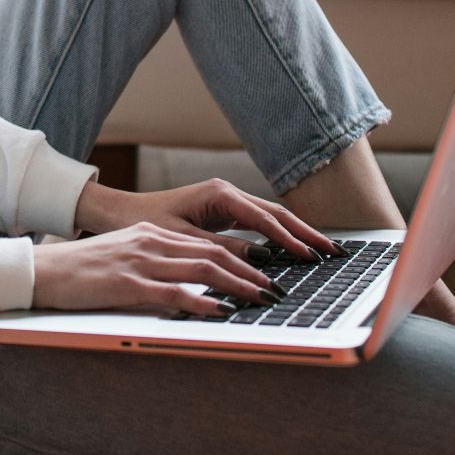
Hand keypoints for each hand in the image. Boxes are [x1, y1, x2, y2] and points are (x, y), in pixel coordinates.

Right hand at [32, 221, 283, 314]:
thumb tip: (185, 283)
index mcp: (150, 234)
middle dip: (250, 272)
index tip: (264, 273)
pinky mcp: (127, 284)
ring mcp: (140, 262)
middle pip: (212, 254)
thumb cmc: (78, 271)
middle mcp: (150, 241)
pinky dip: (202, 301)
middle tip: (275, 289)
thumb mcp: (122, 257)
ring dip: (237, 286)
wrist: (41, 271)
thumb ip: (153, 263)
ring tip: (261, 299)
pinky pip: (174, 292)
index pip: (206, 244)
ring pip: (202, 269)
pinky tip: (221, 311)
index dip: (240, 258)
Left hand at [74, 178, 343, 262]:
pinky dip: (279, 236)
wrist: (120, 213)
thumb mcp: (183, 240)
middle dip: (306, 233)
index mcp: (219, 194)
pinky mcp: (223, 212)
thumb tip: (260, 261)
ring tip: (324, 252)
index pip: (265, 219)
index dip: (289, 240)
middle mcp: (227, 193)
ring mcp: (227, 201)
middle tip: (333, 252)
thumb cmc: (144, 223)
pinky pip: (259, 224)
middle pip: (277, 214)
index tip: (310, 257)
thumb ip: (221, 250)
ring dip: (297, 234)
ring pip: (271, 218)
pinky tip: (295, 251)